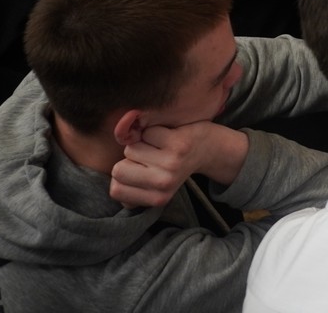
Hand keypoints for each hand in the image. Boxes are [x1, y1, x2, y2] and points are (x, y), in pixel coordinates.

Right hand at [109, 121, 248, 208]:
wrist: (211, 148)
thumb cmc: (176, 164)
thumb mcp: (155, 183)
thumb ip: (131, 182)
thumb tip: (116, 172)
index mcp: (158, 198)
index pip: (116, 190)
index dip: (124, 176)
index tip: (141, 171)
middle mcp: (164, 183)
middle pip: (119, 169)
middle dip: (131, 159)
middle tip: (152, 157)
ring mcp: (171, 164)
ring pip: (131, 149)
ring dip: (143, 143)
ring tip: (161, 147)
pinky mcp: (177, 144)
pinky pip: (146, 132)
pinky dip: (154, 130)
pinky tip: (170, 136)